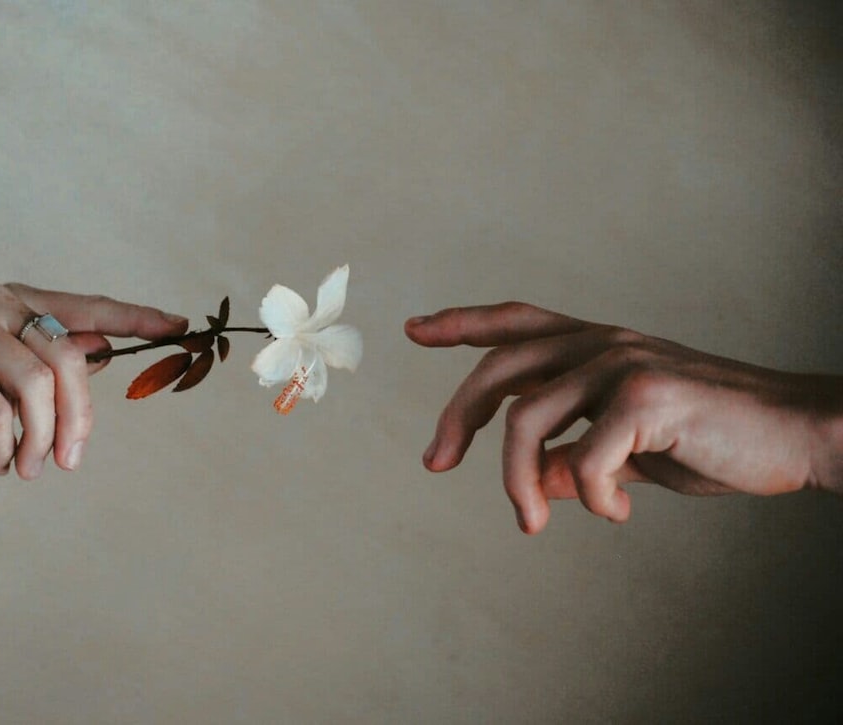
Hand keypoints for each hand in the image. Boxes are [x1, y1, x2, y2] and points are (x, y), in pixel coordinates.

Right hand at [0, 283, 187, 478]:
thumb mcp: (12, 381)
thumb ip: (55, 364)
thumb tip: (110, 354)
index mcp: (19, 302)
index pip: (90, 308)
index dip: (137, 318)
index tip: (180, 327)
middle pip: (70, 358)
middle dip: (78, 418)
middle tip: (70, 463)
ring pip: (38, 387)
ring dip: (40, 440)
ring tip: (26, 468)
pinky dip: (4, 448)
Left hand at [405, 303, 842, 533]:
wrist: (796, 434)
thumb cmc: (714, 436)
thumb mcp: (630, 446)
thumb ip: (577, 453)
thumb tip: (532, 480)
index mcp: (596, 345)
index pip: (515, 322)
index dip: (461, 322)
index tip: (414, 329)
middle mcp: (602, 342)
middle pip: (499, 367)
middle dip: (456, 417)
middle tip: (434, 463)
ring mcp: (623, 364)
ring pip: (526, 418)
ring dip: (515, 481)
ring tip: (530, 522)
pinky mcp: (647, 397)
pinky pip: (582, 458)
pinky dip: (589, 497)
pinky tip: (616, 512)